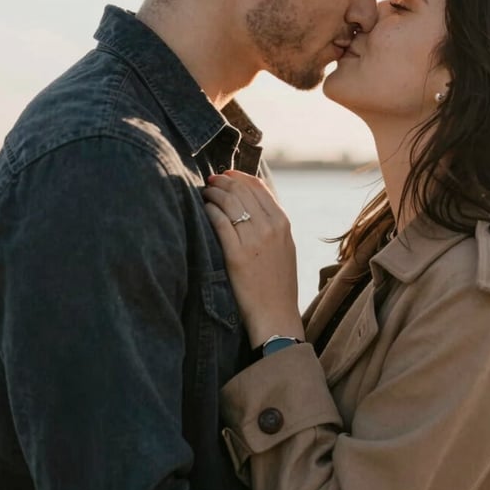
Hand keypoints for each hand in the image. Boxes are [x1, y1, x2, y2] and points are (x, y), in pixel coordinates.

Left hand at [203, 171, 303, 346]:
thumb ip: (272, 223)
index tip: (226, 174)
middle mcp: (270, 227)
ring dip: (214, 193)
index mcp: (283, 223)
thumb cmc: (278, 283)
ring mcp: (254, 240)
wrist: (276, 314)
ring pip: (230, 203)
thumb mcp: (284, 246)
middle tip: (210, 181)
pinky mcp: (237, 255)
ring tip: (205, 193)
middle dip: (223, 181)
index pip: (258, 186)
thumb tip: (252, 200)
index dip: (239, 176)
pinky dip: (210, 211)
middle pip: (242, 191)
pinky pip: (220, 222)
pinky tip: (204, 209)